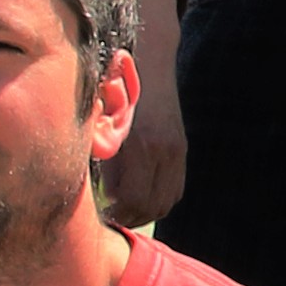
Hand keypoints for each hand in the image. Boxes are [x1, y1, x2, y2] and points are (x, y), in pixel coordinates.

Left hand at [105, 48, 189, 231]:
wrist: (153, 67)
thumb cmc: (118, 93)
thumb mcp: (106, 128)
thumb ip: (108, 163)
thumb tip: (110, 196)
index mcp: (143, 147)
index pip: (134, 198)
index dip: (118, 212)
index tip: (103, 214)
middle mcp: (165, 152)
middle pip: (154, 205)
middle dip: (132, 218)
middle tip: (112, 217)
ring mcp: (177, 152)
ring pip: (168, 201)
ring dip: (147, 212)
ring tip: (126, 212)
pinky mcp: (182, 150)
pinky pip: (176, 189)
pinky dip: (160, 200)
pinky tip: (142, 197)